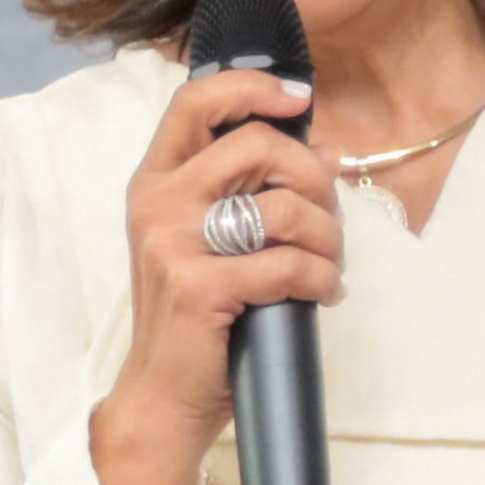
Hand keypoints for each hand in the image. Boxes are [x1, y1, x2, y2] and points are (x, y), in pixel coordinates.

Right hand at [91, 66, 343, 484]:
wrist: (163, 398)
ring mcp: (174, 244)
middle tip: (328, 218)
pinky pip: (288, 264)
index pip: (196, 101)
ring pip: (283, 206)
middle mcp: (157, 204)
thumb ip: (255, 192)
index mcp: (156, 182)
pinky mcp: (201, 288)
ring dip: (327, 237)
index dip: (252, 86)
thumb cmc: (198, 320)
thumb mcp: (213, 244)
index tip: (298, 98)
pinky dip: (321, 279)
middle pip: (257, 145)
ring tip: (329, 264)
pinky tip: (322, 294)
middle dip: (313, 178)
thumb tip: (327, 152)